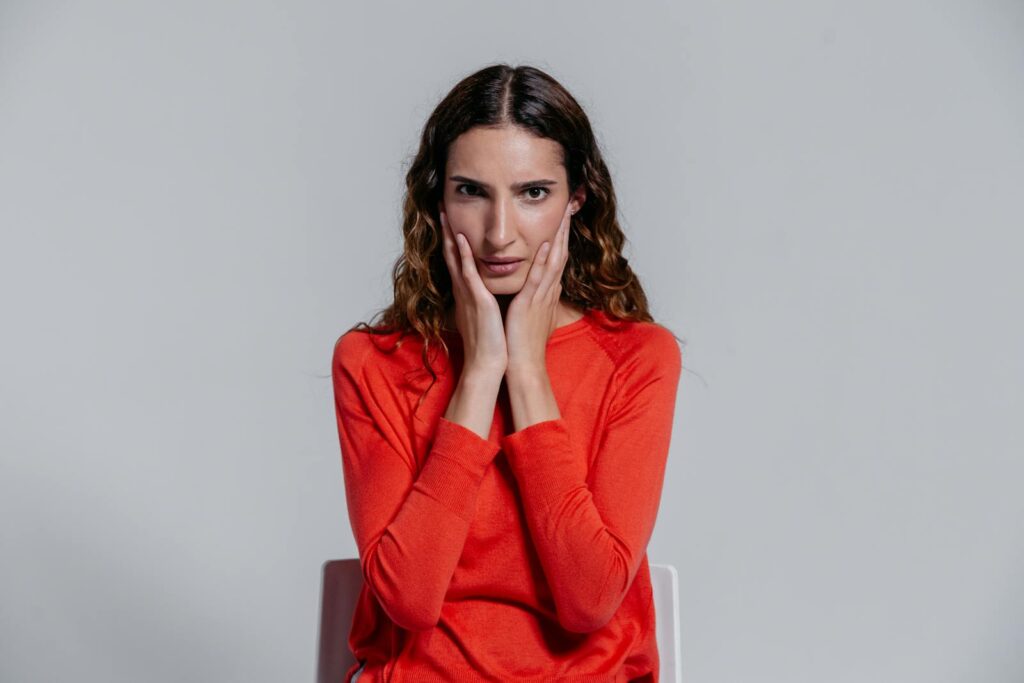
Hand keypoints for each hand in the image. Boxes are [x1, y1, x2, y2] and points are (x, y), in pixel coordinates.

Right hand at [439, 209, 507, 375]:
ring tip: (444, 214)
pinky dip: (463, 255)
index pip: (457, 259)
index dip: (451, 238)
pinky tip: (460, 239)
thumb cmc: (489, 342)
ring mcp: (468, 294)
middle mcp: (464, 290)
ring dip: (449, 235)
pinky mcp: (477, 301)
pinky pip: (468, 274)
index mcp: (467, 293)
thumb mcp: (484, 315)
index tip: (449, 219)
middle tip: (440, 207)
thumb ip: (482, 300)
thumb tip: (485, 291)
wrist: (488, 364)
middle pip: (450, 254)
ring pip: (455, 259)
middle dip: (445, 230)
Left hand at [504, 200, 572, 375]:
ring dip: (558, 236)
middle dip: (565, 229)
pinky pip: (537, 279)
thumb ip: (537, 299)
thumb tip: (541, 289)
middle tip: (571, 204)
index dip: (562, 236)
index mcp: (547, 292)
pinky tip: (545, 244)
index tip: (565, 216)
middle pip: (561, 254)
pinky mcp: (529, 305)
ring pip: (553, 261)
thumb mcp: (533, 315)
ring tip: (563, 214)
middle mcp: (548, 291)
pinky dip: (542, 261)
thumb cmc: (524, 343)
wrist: (523, 366)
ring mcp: (541, 297)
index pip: (557, 258)